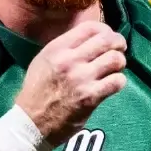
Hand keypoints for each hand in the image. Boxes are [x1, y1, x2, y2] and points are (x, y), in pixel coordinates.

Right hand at [15, 21, 127, 144]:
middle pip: (107, 40)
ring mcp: (81, 79)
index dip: (105, 29)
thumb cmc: (37, 90)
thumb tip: (92, 39)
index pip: (90, 28)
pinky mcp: (90, 97)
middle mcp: (69, 60)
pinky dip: (118, 81)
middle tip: (120, 49)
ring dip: (120, 63)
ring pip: (115, 59)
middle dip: (119, 43)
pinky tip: (112, 84)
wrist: (30, 122)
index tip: (108, 37)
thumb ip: (65, 47)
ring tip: (114, 69)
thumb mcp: (44, 60)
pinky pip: (117, 81)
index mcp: (57, 48)